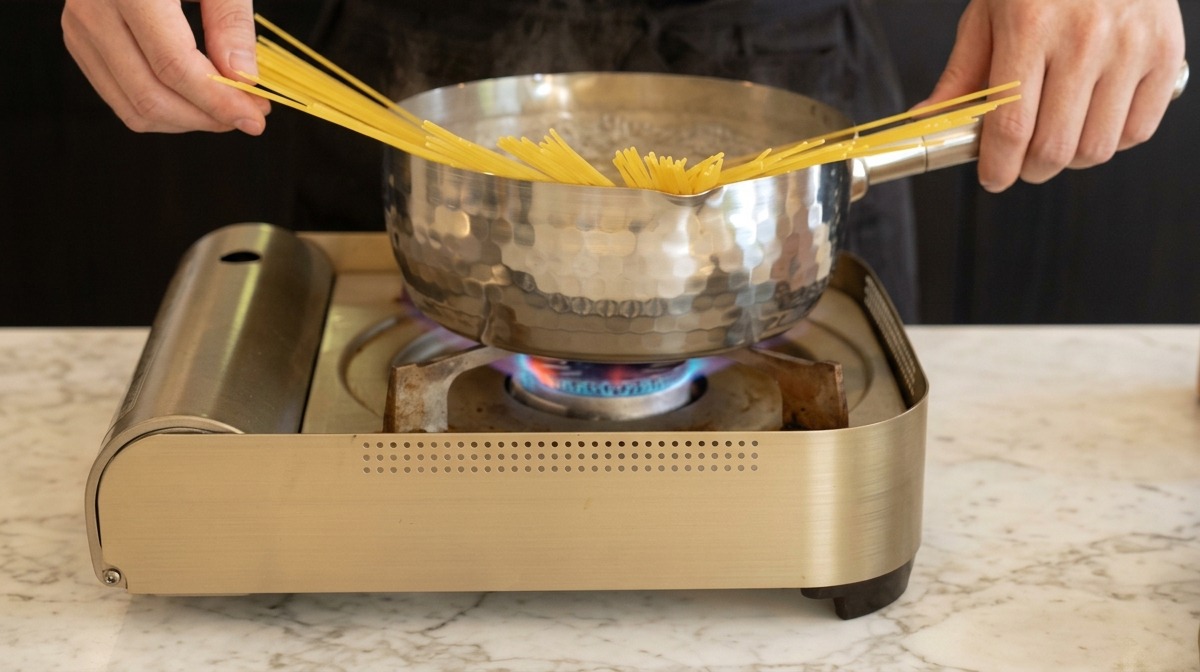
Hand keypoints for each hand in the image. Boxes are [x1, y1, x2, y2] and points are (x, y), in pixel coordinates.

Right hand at [62, 0, 269, 133]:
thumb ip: (230, 22)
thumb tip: (243, 80)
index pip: (173, 65)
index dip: (218, 101)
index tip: (256, 116)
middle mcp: (93, 8)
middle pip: (151, 94)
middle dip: (207, 117)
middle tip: (249, 113)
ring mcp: (80, 26)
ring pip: (132, 106)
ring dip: (187, 121)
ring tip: (225, 109)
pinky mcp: (80, 39)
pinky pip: (119, 95)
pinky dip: (163, 110)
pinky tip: (195, 100)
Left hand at [919, 0, 1184, 191]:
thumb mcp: (989, 11)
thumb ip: (962, 72)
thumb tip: (930, 120)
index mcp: (1029, 27)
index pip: (1011, 127)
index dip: (998, 166)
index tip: (993, 177)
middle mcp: (1083, 38)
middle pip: (1054, 147)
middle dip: (1029, 170)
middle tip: (1021, 161)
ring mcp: (1130, 47)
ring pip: (1096, 148)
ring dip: (1069, 159)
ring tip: (1056, 139)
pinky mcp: (1166, 53)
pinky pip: (1138, 130)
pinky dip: (1112, 140)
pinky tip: (1093, 120)